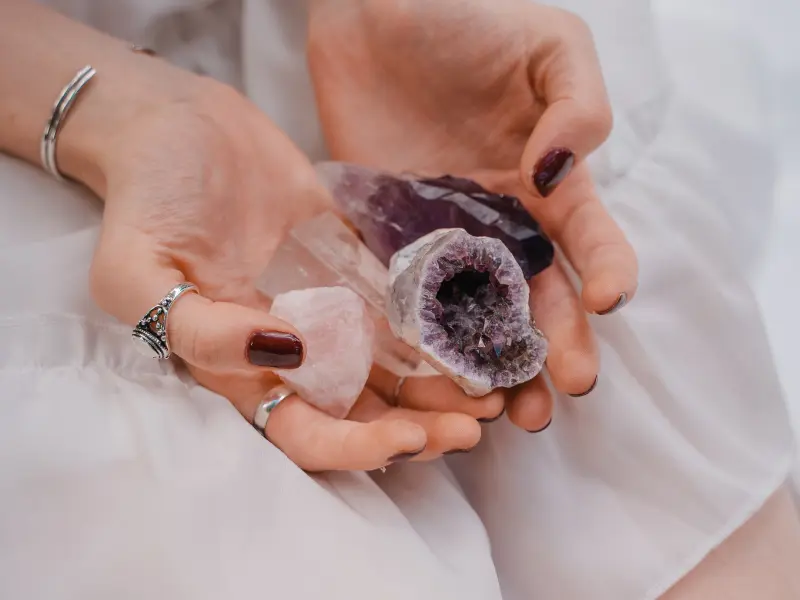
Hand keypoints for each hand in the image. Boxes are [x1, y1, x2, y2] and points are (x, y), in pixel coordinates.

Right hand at [76, 58, 479, 469]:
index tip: (410, 437)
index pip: (302, 432)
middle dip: (421, 428)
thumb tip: (285, 351)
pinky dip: (441, 327)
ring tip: (498, 390)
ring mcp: (328, 307)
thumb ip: (200, 328)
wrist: (179, 125)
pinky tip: (481, 334)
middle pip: (363, 412)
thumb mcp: (138, 269)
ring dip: (443, 388)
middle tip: (478, 424)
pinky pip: (404, 306)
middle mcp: (292, 349)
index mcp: (238, 365)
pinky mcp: (355, 266)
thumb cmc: (147, 196)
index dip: (356, 447)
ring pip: (394, 369)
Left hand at [308, 0, 637, 431]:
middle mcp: (502, 220)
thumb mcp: (550, 46)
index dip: (608, 270)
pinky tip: (435, 376)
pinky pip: (408, 293)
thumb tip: (558, 173)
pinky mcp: (390, 236)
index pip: (591, 238)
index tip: (607, 302)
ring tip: (512, 413)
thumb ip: (577, 105)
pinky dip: (423, 337)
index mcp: (549, 182)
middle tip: (567, 391)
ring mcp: (445, 234)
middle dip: (558, 345)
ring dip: (498, 362)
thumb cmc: (471, 19)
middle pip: (540, 296)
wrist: (376, 11)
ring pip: (479, 312)